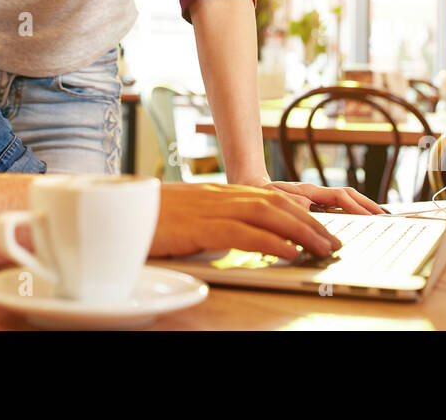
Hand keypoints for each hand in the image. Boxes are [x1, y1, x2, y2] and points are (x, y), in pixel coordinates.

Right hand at [149, 183, 342, 258]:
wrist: (113, 212)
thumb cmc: (144, 219)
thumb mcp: (185, 218)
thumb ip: (210, 221)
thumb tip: (233, 235)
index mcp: (216, 194)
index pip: (267, 197)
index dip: (297, 210)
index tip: (318, 225)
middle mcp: (218, 196)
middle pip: (275, 203)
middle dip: (309, 222)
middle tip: (332, 240)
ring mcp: (210, 208)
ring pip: (268, 215)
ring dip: (301, 231)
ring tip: (323, 248)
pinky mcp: (200, 226)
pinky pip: (245, 232)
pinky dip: (272, 242)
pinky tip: (290, 252)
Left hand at [258, 180, 388, 215]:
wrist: (251, 186)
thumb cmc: (260, 193)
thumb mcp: (271, 197)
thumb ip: (289, 199)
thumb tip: (308, 204)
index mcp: (309, 191)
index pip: (340, 197)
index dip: (357, 207)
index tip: (371, 218)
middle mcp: (316, 193)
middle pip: (349, 196)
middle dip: (369, 205)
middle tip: (388, 217)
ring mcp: (317, 198)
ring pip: (347, 201)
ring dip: (365, 208)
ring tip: (382, 219)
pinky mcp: (316, 205)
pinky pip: (340, 207)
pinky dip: (354, 212)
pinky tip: (363, 221)